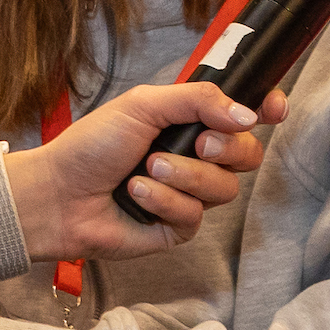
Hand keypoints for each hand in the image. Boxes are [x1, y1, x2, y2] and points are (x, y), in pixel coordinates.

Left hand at [15, 82, 288, 261]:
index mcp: (192, 123)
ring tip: (146, 169)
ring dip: (185, 176)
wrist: (57, 193)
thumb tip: (248, 114)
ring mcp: (189, 195)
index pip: (246, 116)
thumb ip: (198, 100)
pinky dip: (164, 201)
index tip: (273, 109)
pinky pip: (195, 217)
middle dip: (228, 149)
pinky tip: (136, 194)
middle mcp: (197, 159)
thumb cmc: (92, 145)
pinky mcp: (177, 229)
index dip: (267, 110)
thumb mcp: (144, 104)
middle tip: (198, 144)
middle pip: (249, 155)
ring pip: (224, 189)